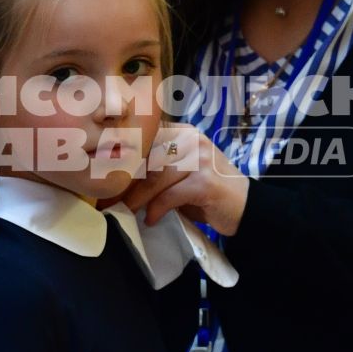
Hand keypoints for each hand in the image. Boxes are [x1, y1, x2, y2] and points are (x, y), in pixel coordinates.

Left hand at [114, 123, 249, 236]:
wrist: (246, 208)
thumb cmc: (206, 193)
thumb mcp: (178, 174)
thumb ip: (154, 169)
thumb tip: (116, 178)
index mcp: (182, 131)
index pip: (144, 139)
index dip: (123, 160)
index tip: (106, 178)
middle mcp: (192, 139)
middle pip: (147, 158)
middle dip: (125, 182)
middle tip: (109, 200)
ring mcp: (201, 158)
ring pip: (156, 177)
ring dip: (137, 198)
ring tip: (126, 212)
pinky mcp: (206, 181)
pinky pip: (170, 195)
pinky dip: (157, 210)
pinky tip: (152, 220)